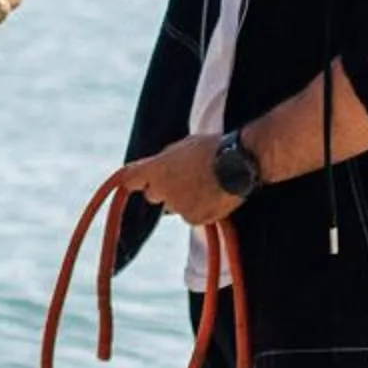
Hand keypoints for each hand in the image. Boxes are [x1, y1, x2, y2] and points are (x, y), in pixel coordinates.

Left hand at [120, 134, 243, 228]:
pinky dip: (199, 210)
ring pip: (174, 206)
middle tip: (184, 180)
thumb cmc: (210, 148)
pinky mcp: (193, 219)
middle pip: (153, 195)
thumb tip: (156, 168)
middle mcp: (161, 190)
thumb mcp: (181, 147)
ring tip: (205, 185)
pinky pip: (191, 216)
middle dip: (163, 190)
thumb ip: (163, 161)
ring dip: (184, 200)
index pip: (130, 179)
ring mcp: (177, 206)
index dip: (133, 180)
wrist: (237, 163)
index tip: (134, 182)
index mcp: (155, 169)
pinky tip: (213, 197)